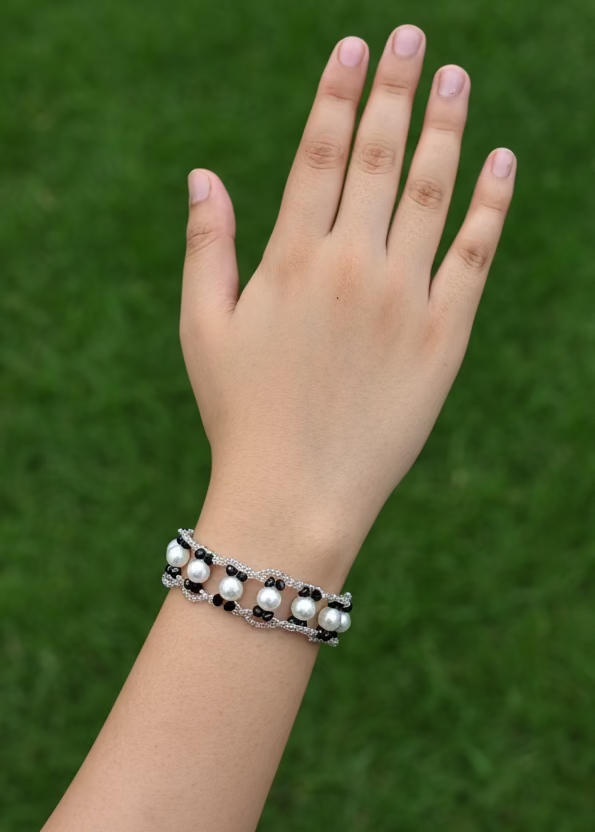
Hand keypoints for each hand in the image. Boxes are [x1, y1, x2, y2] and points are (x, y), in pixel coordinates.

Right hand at [180, 27, 515, 581]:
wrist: (296, 494)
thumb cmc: (240, 413)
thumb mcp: (204, 329)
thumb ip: (208, 246)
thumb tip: (201, 174)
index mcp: (292, 258)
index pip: (319, 153)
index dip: (337, 95)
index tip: (354, 47)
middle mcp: (352, 265)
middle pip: (379, 157)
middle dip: (395, 90)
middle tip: (413, 38)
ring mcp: (404, 299)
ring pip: (432, 193)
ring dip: (445, 130)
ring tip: (455, 80)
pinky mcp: (444, 338)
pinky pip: (474, 256)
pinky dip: (491, 206)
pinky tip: (502, 163)